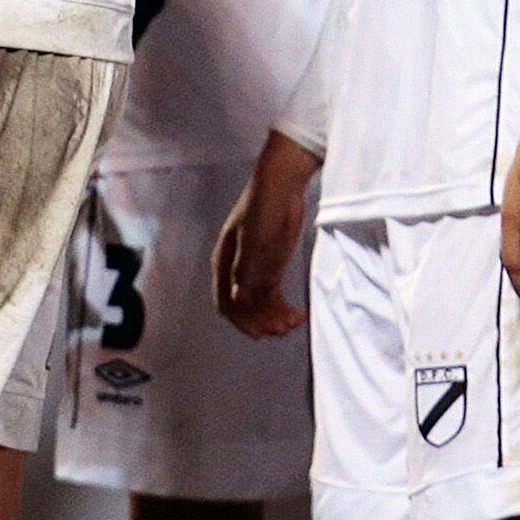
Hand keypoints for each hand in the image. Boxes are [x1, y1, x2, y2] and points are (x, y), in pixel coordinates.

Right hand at [213, 132, 320, 338]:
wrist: (281, 185)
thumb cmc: (262, 209)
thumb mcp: (253, 240)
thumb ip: (246, 270)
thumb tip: (238, 299)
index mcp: (224, 263)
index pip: (225, 302)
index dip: (240, 321)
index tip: (259, 333)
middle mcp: (236, 270)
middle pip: (243, 307)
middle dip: (261, 321)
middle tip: (282, 329)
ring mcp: (254, 268)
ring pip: (260, 304)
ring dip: (274, 317)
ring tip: (293, 322)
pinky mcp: (271, 264)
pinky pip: (273, 294)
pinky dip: (283, 306)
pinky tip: (296, 313)